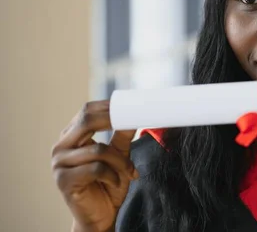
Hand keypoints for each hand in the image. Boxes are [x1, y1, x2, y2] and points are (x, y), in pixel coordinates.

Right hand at [51, 100, 137, 231]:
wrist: (100, 216)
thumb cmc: (108, 184)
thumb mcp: (119, 156)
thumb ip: (123, 136)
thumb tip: (133, 115)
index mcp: (71, 136)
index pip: (87, 111)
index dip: (108, 106)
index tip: (129, 105)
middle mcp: (61, 147)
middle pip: (86, 121)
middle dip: (113, 120)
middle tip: (133, 122)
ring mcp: (59, 163)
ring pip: (98, 149)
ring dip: (120, 161)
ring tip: (129, 171)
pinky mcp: (63, 180)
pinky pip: (95, 169)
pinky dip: (112, 175)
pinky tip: (114, 182)